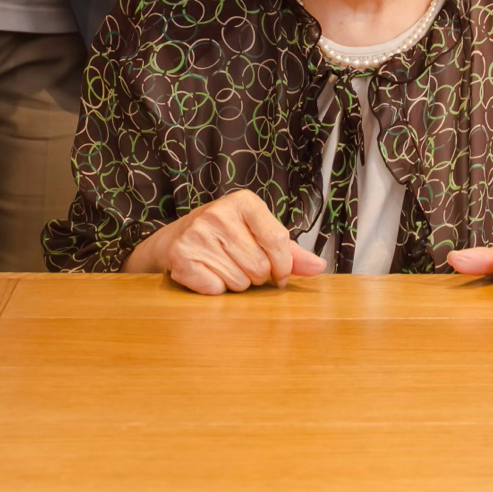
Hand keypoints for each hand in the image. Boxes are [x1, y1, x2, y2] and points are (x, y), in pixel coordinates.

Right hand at [132, 189, 328, 294]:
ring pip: (240, 282)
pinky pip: (217, 290)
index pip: (278, 241)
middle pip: (260, 266)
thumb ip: (289, 251)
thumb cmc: (224, 235)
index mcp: (243, 201)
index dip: (282, 265)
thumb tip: (319, 266)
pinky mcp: (182, 258)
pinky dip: (216, 289)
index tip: (278, 273)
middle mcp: (218, 214)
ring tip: (223, 267)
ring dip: (237, 283)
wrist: (173, 240)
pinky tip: (208, 274)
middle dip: (257, 275)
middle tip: (241, 263)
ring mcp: (198, 235)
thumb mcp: (256, 232)